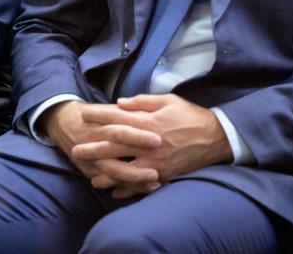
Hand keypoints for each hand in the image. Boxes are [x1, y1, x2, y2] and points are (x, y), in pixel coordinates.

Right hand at [41, 100, 161, 196]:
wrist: (63, 123)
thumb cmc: (94, 115)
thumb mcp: (107, 109)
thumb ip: (128, 111)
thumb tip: (153, 113)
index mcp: (99, 124)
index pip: (119, 130)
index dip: (138, 136)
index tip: (158, 141)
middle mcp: (92, 142)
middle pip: (115, 155)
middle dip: (135, 163)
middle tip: (156, 171)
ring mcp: (90, 159)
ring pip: (112, 172)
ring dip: (133, 179)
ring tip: (155, 182)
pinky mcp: (90, 171)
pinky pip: (109, 182)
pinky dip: (128, 187)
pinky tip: (146, 188)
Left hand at [73, 94, 231, 196]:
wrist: (217, 137)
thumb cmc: (190, 116)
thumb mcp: (168, 100)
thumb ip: (142, 101)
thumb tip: (120, 102)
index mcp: (148, 122)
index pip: (116, 118)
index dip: (98, 115)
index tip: (82, 114)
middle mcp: (148, 142)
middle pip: (114, 146)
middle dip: (93, 149)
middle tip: (75, 151)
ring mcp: (156, 161)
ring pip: (125, 170)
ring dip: (107, 175)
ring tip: (91, 178)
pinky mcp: (164, 174)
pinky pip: (142, 185)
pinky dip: (128, 190)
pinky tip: (116, 192)